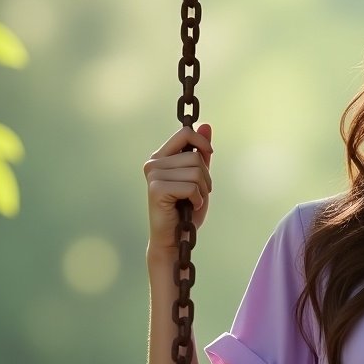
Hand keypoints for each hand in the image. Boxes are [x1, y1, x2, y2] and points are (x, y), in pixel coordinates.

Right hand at [144, 123, 212, 250]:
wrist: (175, 238)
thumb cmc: (187, 209)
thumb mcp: (199, 178)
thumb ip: (201, 153)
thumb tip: (207, 125)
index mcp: (161, 157)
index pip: (185, 133)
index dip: (202, 142)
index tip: (210, 154)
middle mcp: (154, 163)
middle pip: (195, 155)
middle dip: (206, 176)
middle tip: (198, 193)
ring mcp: (153, 175)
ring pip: (196, 171)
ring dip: (203, 190)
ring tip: (193, 201)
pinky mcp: (156, 189)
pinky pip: (191, 186)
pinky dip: (197, 199)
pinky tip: (190, 207)